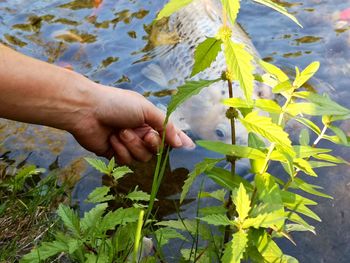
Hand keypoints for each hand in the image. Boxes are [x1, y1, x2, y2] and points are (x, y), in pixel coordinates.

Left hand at [70, 83, 193, 163]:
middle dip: (150, 143)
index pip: (168, 133)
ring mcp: (128, 144)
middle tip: (143, 133)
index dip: (177, 139)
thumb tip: (182, 143)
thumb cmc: (116, 104)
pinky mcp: (115, 153)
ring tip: (120, 132)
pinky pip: (127, 161)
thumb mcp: (145, 110)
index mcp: (149, 120)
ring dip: (132, 145)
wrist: (86, 110)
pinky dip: (120, 150)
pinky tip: (111, 139)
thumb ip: (166, 126)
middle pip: (157, 150)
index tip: (189, 146)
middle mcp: (140, 133)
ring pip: (142, 157)